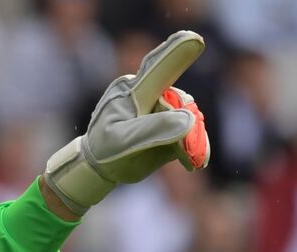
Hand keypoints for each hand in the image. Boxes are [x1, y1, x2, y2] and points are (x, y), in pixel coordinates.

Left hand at [43, 30, 209, 215]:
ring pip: (190, 117)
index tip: (194, 40)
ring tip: (181, 155)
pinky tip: (192, 158)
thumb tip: (189, 120)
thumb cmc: (105, 149)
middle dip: (184, 123)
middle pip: (180, 101)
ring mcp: (165, 106)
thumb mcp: (121, 141)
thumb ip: (153, 129)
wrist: (102, 165)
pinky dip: (193, 145)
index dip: (177, 51)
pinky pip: (191, 131)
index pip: (158, 66)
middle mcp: (153, 92)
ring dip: (190, 137)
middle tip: (180, 145)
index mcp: (135, 90)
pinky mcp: (173, 121)